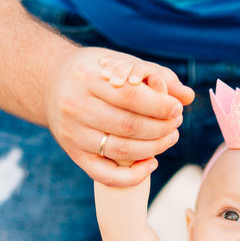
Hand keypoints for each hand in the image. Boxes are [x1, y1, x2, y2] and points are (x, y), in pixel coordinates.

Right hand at [46, 47, 193, 186]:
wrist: (51, 85)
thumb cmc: (97, 73)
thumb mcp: (121, 64)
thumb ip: (156, 75)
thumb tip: (188, 96)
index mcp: (85, 76)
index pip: (130, 96)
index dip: (159, 106)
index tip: (177, 109)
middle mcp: (74, 105)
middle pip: (128, 125)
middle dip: (160, 128)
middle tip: (176, 124)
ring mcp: (72, 133)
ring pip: (121, 150)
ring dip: (153, 149)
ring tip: (170, 139)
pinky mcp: (74, 154)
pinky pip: (106, 175)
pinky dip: (133, 176)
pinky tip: (152, 164)